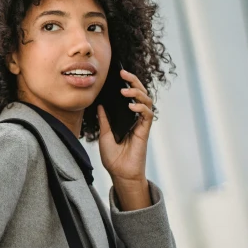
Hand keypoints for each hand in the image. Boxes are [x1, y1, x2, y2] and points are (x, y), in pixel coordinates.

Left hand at [97, 68, 153, 183]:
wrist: (120, 174)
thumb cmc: (113, 157)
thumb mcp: (104, 135)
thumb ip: (104, 120)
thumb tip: (100, 105)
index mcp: (126, 118)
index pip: (130, 96)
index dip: (127, 83)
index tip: (118, 74)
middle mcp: (135, 118)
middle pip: (140, 94)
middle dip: (134, 81)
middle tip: (124, 73)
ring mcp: (141, 124)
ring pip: (147, 101)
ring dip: (137, 93)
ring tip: (125, 90)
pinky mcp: (145, 131)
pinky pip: (148, 115)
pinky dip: (141, 108)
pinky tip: (132, 105)